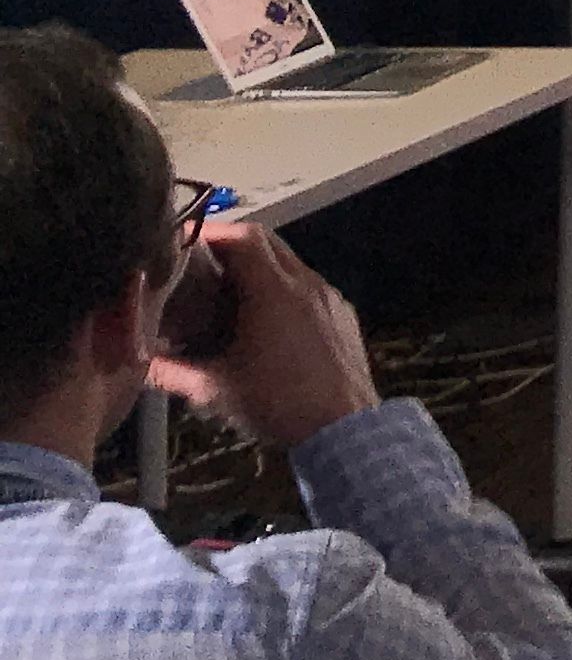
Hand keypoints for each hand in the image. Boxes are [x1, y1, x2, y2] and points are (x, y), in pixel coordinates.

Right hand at [146, 221, 378, 454]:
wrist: (343, 426)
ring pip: (291, 264)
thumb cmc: (278, 403)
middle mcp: (306, 283)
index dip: (212, 233)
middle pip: (269, 243)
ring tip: (227, 293)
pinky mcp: (343, 313)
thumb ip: (172, 371)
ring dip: (259, 269)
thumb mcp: (217, 388)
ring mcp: (329, 297)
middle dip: (233, 246)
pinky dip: (284, 289)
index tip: (186, 242)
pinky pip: (309, 287)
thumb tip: (139, 362)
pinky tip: (266, 319)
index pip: (244, 238)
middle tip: (201, 264)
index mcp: (274, 291)